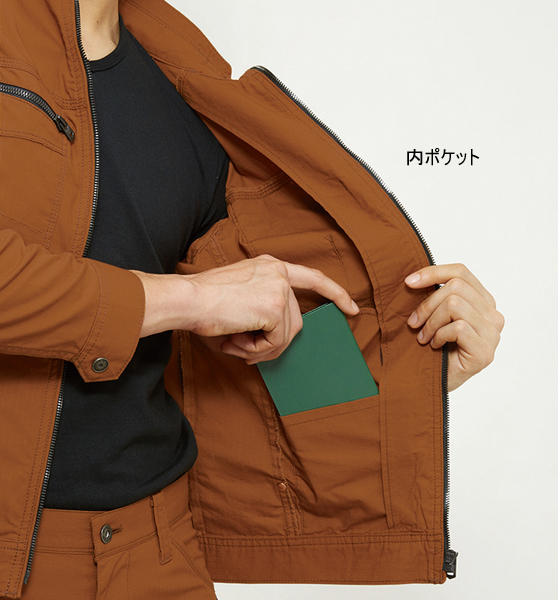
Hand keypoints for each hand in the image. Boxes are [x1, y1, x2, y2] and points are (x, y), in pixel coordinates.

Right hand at [134, 255, 357, 363]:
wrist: (186, 300)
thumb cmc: (203, 302)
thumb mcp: (241, 299)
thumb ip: (263, 313)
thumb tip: (275, 342)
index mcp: (269, 266)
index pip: (312, 277)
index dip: (334, 293)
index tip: (352, 308)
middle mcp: (278, 272)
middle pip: (295, 320)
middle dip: (273, 343)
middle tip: (245, 350)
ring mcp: (279, 289)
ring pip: (286, 335)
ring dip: (261, 348)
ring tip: (235, 344)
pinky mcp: (275, 307)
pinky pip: (277, 342)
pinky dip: (257, 350)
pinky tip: (237, 341)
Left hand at [405, 263, 503, 391]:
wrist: (431, 383)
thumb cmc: (432, 348)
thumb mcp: (433, 315)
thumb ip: (435, 295)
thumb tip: (412, 278)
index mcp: (483, 302)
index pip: (461, 272)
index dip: (433, 273)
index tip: (408, 282)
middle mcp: (493, 316)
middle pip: (456, 287)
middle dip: (427, 304)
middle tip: (413, 324)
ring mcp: (493, 335)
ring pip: (455, 305)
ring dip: (431, 322)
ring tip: (424, 338)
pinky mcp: (485, 352)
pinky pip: (458, 327)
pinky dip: (439, 336)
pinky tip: (435, 346)